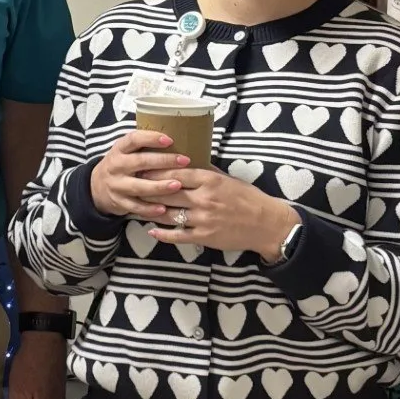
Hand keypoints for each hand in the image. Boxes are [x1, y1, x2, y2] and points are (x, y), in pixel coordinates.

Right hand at [89, 129, 190, 216]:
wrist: (97, 186)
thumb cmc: (121, 165)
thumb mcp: (125, 152)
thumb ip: (144, 147)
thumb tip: (178, 138)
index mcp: (119, 149)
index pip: (134, 140)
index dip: (151, 138)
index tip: (169, 139)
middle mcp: (117, 166)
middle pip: (140, 162)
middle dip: (163, 161)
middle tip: (184, 160)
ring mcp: (117, 185)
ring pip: (139, 186)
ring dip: (159, 186)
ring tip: (177, 185)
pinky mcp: (119, 202)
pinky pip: (136, 206)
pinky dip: (149, 209)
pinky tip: (164, 209)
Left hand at [147, 166, 296, 256]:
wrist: (267, 224)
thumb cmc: (249, 199)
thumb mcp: (229, 179)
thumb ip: (208, 173)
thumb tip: (189, 162)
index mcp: (210, 181)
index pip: (176, 173)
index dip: (157, 171)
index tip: (142, 168)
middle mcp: (204, 198)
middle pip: (168, 193)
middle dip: (148, 189)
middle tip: (132, 186)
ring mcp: (203, 219)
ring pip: (169, 214)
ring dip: (151, 210)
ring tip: (136, 206)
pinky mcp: (204, 236)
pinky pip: (178, 235)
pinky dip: (163, 233)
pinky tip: (151, 230)